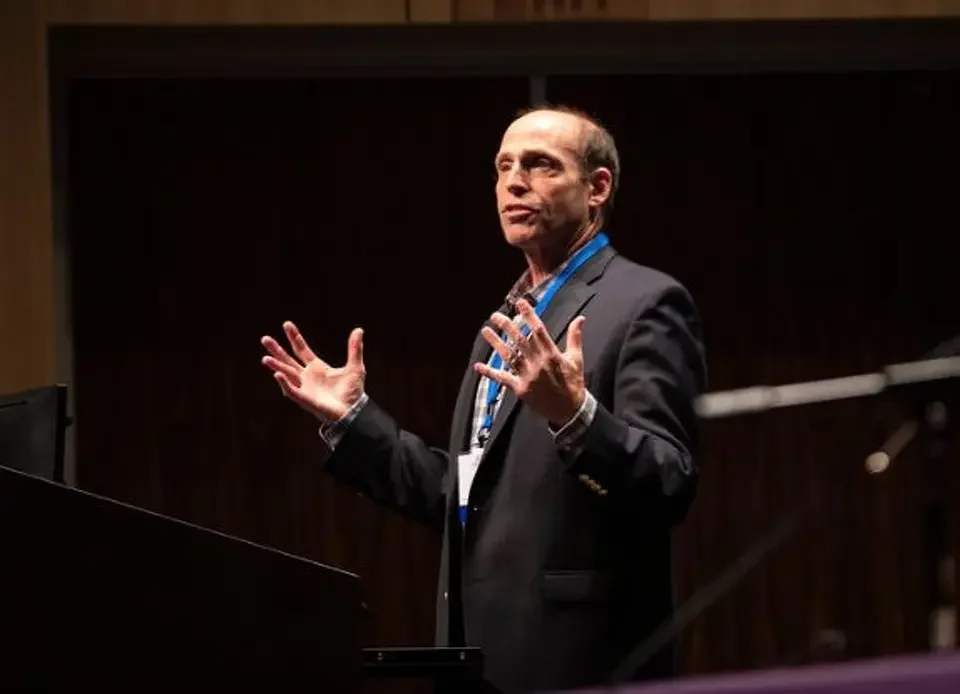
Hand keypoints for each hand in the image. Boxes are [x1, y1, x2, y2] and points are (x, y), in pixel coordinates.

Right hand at [260, 321, 365, 421]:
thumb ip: (354, 349)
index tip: (286, 324)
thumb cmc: (352, 392)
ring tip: (265, 358)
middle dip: (277, 350)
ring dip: (276, 366)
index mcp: (316, 367)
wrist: (353, 411)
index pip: (301, 349)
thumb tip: (359, 330)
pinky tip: (278, 374)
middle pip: (288, 360)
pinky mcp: (305, 399)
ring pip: (286, 374)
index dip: (294, 337)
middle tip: (264, 338)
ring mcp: (304, 387)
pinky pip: (292, 390)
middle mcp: (307, 376)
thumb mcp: (355, 367)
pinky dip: (285, 383)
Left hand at [475, 299, 585, 426]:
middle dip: (507, 326)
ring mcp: (528, 377)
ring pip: (509, 356)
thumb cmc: (573, 384)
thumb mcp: (577, 360)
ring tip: (485, 331)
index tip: (520, 303)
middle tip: (496, 316)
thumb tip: (580, 319)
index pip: (538, 331)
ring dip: (496, 343)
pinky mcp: (521, 389)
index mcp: (552, 355)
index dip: (529, 316)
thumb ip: (575, 338)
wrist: (570, 411)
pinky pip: (503, 379)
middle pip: (520, 341)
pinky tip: (478, 366)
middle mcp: (538, 364)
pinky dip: (490, 373)